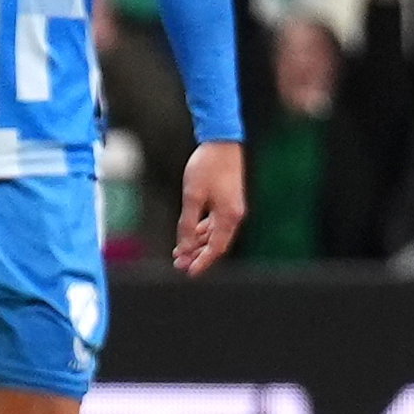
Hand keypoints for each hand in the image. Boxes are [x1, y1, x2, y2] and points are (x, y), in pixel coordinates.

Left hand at [175, 141, 245, 275]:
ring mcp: (232, 208)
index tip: (188, 272)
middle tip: (179, 264)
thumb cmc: (207, 167)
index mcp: (229, 217)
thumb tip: (184, 248)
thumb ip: (188, 224)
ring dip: (198, 244)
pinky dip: (202, 231)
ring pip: (215, 234)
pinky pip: (215, 223)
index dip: (202, 262)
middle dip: (197, 255)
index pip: (216, 248)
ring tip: (180, 252)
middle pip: (216, 244)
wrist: (221, 141)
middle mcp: (234, 215)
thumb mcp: (193, 197)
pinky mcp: (227, 201)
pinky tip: (190, 235)